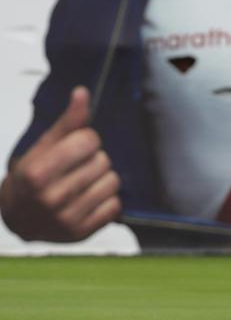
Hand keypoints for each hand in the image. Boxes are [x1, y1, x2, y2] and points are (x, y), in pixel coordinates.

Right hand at [0, 86, 120, 241]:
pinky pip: (116, 206)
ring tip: (87, 182)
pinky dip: (108, 200)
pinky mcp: (82, 233)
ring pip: (113, 182)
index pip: (88, 141)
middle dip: (95, 159)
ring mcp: (67, 219)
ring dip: (104, 178)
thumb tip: (83, 92)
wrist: (19, 218)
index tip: (77, 146)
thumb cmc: (33, 176)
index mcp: (37, 173)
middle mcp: (51, 198)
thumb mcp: (44, 146)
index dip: (87, 139)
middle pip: (103, 161)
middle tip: (79, 167)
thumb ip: (68, 122)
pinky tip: (91, 199)